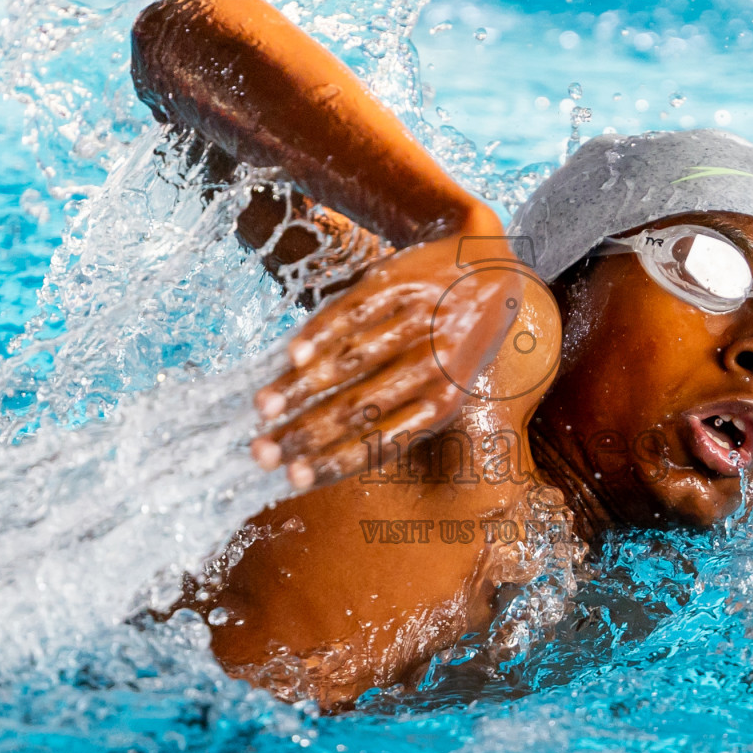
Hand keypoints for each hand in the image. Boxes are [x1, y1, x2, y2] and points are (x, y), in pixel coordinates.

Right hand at [249, 231, 525, 489]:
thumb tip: (321, 452)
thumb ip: (395, 414)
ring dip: (302, 388)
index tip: (291, 479)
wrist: (492, 273)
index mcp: (443, 404)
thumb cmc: (451, 345)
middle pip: (359, 408)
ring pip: (352, 362)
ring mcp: (418, 323)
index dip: (334, 462)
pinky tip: (291, 356)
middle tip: (260, 453)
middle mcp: (434, 366)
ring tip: (261, 408)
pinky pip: (356, 313)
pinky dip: (322, 335)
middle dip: (306, 434)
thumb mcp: (442, 387)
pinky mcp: (401, 284)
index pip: (381, 441)